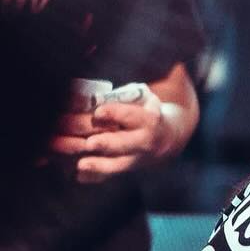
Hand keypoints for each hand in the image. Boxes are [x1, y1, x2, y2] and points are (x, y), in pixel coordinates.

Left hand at [49, 83, 179, 182]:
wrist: (169, 138)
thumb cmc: (147, 111)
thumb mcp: (145, 97)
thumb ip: (128, 91)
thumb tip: (116, 73)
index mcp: (149, 120)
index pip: (132, 116)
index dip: (116, 114)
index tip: (99, 112)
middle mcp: (143, 142)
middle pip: (126, 144)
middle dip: (108, 144)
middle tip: (90, 143)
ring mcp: (135, 158)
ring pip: (118, 165)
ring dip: (99, 166)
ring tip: (81, 165)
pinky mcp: (125, 168)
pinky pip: (110, 177)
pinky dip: (95, 176)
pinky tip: (80, 176)